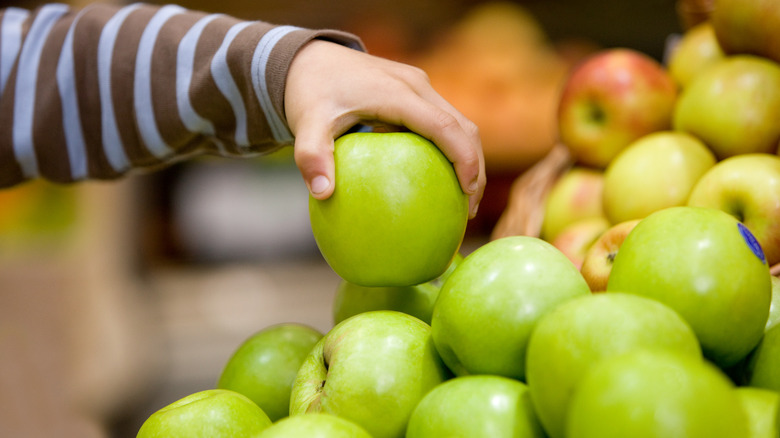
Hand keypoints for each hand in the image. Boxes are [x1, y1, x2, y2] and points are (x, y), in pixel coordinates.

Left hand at [285, 40, 485, 217]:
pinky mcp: (415, 92)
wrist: (307, 59)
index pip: (445, 127)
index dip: (464, 159)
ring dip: (468, 158)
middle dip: (475, 166)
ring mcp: (419, 86)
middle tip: (468, 210)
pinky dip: (451, 150)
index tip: (467, 193)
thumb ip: (311, 156)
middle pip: (464, 126)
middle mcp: (416, 85)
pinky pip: (443, 122)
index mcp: (398, 93)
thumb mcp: (305, 123)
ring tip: (463, 200)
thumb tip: (322, 193)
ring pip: (459, 123)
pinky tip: (439, 180)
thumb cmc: (309, 92)